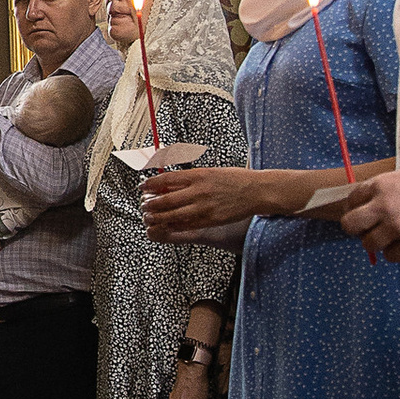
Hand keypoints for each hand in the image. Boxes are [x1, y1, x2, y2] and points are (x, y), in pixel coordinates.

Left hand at [140, 163, 271, 238]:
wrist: (257, 190)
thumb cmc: (235, 179)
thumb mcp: (210, 172)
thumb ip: (190, 178)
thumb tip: (168, 181)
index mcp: (198, 175)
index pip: (166, 178)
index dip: (151, 184)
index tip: (142, 187)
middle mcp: (199, 190)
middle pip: (166, 198)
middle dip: (151, 203)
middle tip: (144, 204)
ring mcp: (204, 206)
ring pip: (173, 214)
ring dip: (158, 217)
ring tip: (150, 217)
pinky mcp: (211, 219)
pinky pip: (187, 224)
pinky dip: (174, 226)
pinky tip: (168, 225)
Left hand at [339, 166, 399, 265]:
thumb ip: (380, 192)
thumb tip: (362, 209)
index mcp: (380, 186)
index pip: (351, 201)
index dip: (355, 210)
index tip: (364, 215)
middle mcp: (383, 206)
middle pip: (350, 225)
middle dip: (357, 230)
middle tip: (369, 231)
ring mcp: (396, 227)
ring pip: (369, 244)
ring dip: (378, 243)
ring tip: (393, 238)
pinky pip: (390, 256)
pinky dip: (396, 253)